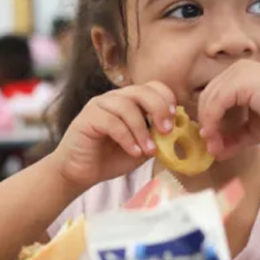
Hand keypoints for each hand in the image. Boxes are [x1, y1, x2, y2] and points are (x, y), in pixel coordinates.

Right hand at [49, 82, 176, 189]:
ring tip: (149, 150)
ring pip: (126, 106)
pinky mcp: (87, 118)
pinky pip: (111, 122)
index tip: (174, 118)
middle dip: (158, 109)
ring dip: (142, 130)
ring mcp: (99, 106)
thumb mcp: (142, 148)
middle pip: (141, 91)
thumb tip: (179, 130)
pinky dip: (127, 138)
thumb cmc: (110, 158)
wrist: (80, 172)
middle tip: (166, 131)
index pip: (152, 87)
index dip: (166, 98)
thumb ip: (157, 138)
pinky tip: (133, 151)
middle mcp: (114, 98)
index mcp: (129, 101)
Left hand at [196, 61, 259, 159]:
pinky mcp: (242, 80)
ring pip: (208, 100)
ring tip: (215, 148)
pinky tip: (217, 139)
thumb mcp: (253, 129)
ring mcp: (241, 71)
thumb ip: (233, 136)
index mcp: (242, 74)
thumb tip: (214, 150)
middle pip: (207, 97)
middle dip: (206, 125)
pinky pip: (216, 102)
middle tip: (212, 148)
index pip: (213, 95)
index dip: (209, 120)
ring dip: (208, 127)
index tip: (212, 143)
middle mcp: (240, 67)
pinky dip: (212, 122)